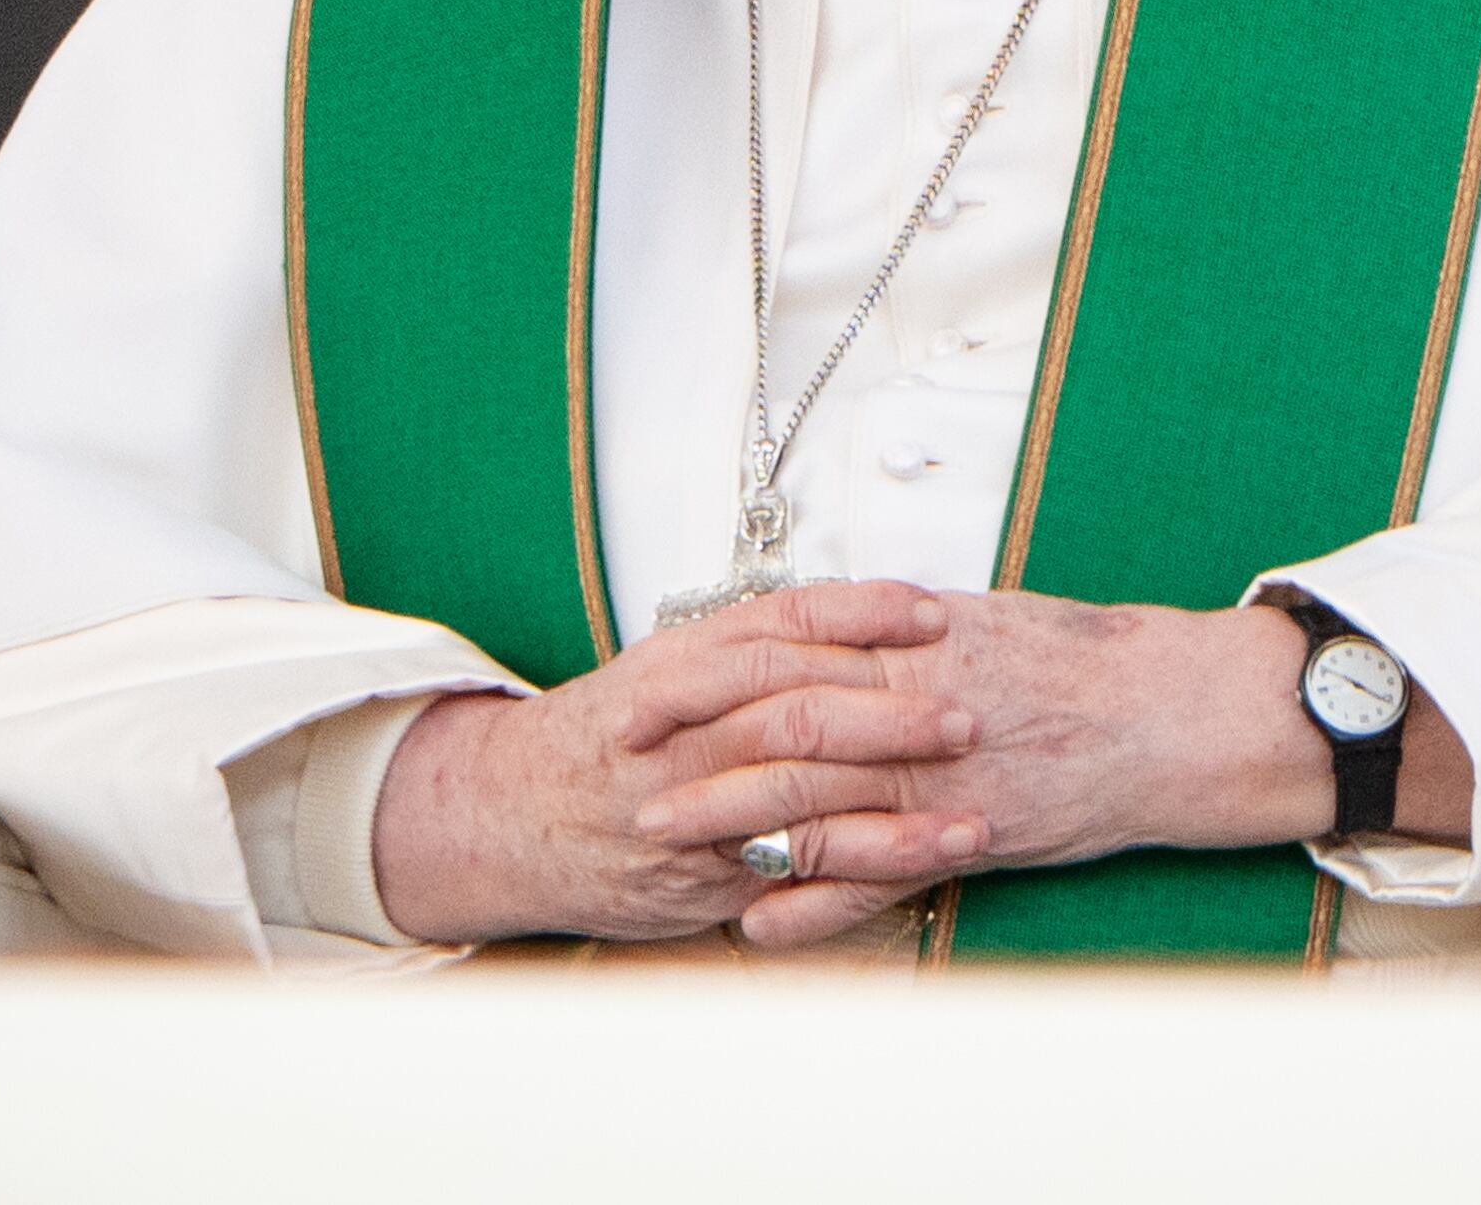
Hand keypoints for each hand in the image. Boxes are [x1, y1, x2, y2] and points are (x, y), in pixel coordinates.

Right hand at [369, 581, 989, 944]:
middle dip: (891, 707)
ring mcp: (694, 802)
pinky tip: (930, 854)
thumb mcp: (664, 668)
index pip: (783, 622)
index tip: (932, 612)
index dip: (863, 614)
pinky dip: (871, 858)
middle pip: (798, 703)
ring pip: (802, 786)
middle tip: (966, 709)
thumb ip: (744, 642)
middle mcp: (685, 727)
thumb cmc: (606, 737)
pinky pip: (799, 864)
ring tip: (969, 787)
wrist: (511, 819)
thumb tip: (847, 610)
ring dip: (896, 789)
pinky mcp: (710, 870)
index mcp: (680, 662)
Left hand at [637, 592, 1473, 947]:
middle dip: (694, 743)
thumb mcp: (977, 618)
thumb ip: (894, 627)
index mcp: (913, 640)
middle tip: (624, 760)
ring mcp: (942, 771)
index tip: (644, 680)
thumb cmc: (1079, 660)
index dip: (705, 669)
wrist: (1169, 710)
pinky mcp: (973, 831)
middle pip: (779, 720)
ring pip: (817, 797)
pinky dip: (814, 903)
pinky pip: (880, 874)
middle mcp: (916, 700)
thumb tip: (824, 620)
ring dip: (732, 823)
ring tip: (663, 839)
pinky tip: (758, 923)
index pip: (784, 648)